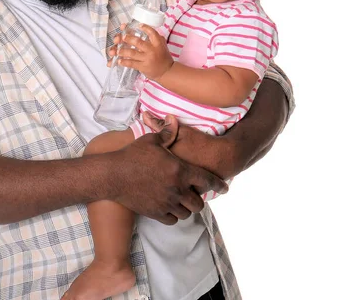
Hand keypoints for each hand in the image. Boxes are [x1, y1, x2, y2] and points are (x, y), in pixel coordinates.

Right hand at [110, 128, 227, 224]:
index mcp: (180, 170)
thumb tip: (173, 118)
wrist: (113, 175)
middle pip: (199, 203)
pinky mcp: (155, 213)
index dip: (219, 185)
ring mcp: (166, 203)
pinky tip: (169, 207)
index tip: (226, 188)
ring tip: (182, 201)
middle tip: (195, 193)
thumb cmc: (133, 155)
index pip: (208, 180)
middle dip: (199, 199)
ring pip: (186, 213)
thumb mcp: (151, 141)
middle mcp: (177, 189)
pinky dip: (174, 215)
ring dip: (186, 207)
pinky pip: (173, 219)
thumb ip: (167, 132)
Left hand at [114, 24, 173, 80]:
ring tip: (117, 50)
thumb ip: (155, 37)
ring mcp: (147, 59)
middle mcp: (152, 50)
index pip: (152, 33)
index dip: (145, 28)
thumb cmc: (163, 57)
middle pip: (138, 42)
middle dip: (128, 38)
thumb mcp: (162, 45)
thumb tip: (145, 28)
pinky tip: (119, 61)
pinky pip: (132, 63)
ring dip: (123, 51)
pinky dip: (124, 62)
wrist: (167, 72)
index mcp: (158, 44)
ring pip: (132, 53)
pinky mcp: (143, 67)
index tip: (138, 25)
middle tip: (122, 37)